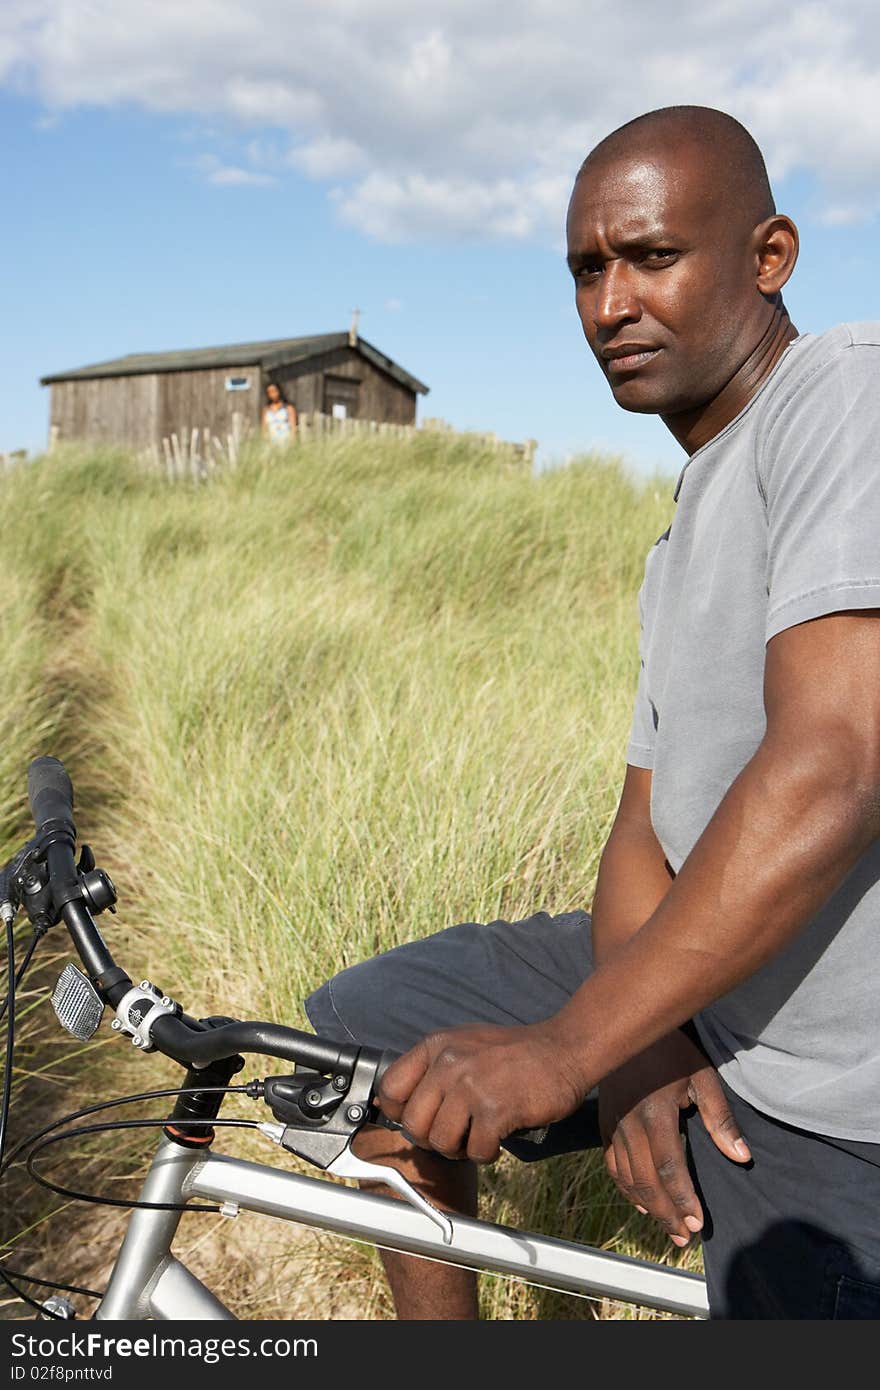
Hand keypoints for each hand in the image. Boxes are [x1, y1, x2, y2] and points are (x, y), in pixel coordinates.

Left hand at [377, 1021, 586, 1162]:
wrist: (564, 1049)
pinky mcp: (496, 1110)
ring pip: (441, 1141)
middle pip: (413, 1123)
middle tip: (455, 1135)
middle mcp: (448, 1063)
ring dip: (460, 1148)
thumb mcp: (464, 1044)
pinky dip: (486, 1152)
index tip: (420, 1120)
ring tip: (479, 1135)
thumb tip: (397, 1103)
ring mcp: (471, 1087)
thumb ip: (433, 1068)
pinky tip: (498, 1137)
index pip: (390, 1088)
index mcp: (436, 1046)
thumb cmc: (515, 1052)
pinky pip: (475, 1151)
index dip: (401, 1112)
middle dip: (432, 1138)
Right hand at [599, 1027, 750, 1246]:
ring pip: (627, 1177)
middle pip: (646, 1181)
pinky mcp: (605, 1123)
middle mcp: (630, 1125)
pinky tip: (640, 1203)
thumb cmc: (671, 1050)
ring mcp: (613, 1125)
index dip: (683, 1200)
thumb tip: (742, 1157)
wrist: (626, 1026)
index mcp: (656, 1114)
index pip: (670, 1168)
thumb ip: (720, 1118)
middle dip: (667, 1213)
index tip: (699, 1224)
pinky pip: (612, 1165)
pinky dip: (625, 1188)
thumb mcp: (702, 1076)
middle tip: (685, 1238)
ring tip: (668, 1228)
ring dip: (648, 1207)